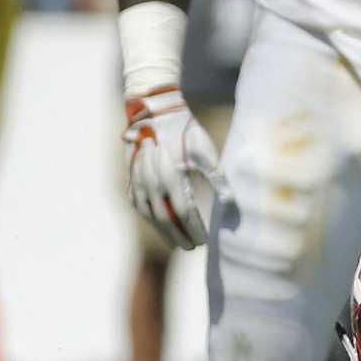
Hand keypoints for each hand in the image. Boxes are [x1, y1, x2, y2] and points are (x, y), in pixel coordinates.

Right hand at [123, 87, 221, 248]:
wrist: (155, 112)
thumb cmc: (186, 132)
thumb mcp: (206, 153)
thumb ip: (218, 179)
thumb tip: (230, 204)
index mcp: (171, 175)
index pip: (182, 212)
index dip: (193, 229)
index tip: (204, 241)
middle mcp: (151, 180)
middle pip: (164, 218)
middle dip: (178, 235)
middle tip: (192, 248)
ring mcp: (137, 180)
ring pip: (148, 214)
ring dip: (163, 230)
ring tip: (177, 242)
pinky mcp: (130, 177)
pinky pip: (137, 204)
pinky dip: (149, 218)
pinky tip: (159, 225)